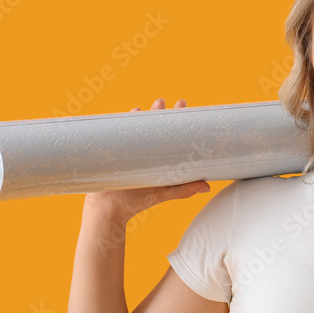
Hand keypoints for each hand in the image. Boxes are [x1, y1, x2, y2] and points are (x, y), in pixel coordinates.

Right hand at [84, 98, 210, 221]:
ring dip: (149, 114)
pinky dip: (128, 121)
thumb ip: (183, 190)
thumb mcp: (162, 193)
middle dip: (166, 114)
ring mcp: (129, 150)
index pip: (171, 138)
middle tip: (180, 103)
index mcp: (157, 160)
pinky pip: (121, 132)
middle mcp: (144, 153)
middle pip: (158, 129)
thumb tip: (207, 187)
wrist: (106, 209)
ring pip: (140, 127)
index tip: (187, 111)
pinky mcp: (115, 150)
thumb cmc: (135, 203)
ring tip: (158, 103)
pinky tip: (135, 112)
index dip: (179, 124)